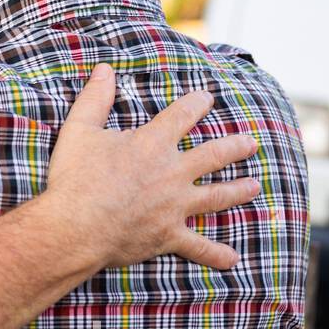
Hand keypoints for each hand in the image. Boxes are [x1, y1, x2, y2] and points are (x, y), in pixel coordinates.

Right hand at [45, 62, 259, 270]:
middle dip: (234, 147)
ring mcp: (175, 206)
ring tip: (254, 186)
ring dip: (237, 191)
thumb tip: (104, 69)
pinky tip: (232, 258)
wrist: (76, 227)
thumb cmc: (75, 178)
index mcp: (152, 144)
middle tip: (250, 143)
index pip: (182, 116)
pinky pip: (198, 246)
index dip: (197, 103)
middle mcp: (172, 173)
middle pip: (213, 156)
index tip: (208, 97)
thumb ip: (94, 98)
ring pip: (216, 196)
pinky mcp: (169, 235)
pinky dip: (215, 254)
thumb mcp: (79, 130)